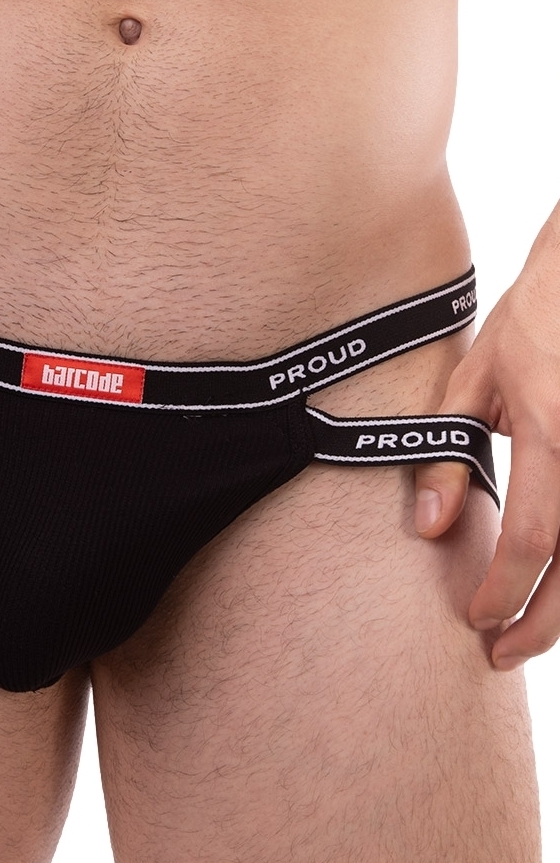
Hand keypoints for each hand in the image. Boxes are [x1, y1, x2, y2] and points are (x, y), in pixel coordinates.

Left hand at [414, 225, 559, 669]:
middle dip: (544, 624)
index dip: (505, 592)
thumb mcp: (474, 378)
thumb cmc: (534, 319)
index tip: (477, 623)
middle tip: (503, 654)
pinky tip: (558, 585)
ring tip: (533, 634)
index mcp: (550, 431)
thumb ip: (446, 455)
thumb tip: (426, 528)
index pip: (532, 539)